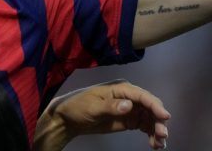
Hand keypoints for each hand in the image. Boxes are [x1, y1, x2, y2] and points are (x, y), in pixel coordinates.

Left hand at [39, 79, 169, 149]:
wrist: (69, 118)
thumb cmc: (77, 107)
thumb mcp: (92, 107)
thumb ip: (110, 107)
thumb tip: (129, 105)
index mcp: (120, 88)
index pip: (141, 95)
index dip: (155, 105)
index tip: (164, 116)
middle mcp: (128, 97)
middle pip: (150, 107)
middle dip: (158, 120)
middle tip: (162, 135)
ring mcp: (130, 109)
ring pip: (150, 118)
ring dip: (157, 130)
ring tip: (159, 144)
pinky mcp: (129, 120)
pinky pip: (145, 126)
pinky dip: (152, 135)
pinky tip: (155, 145)